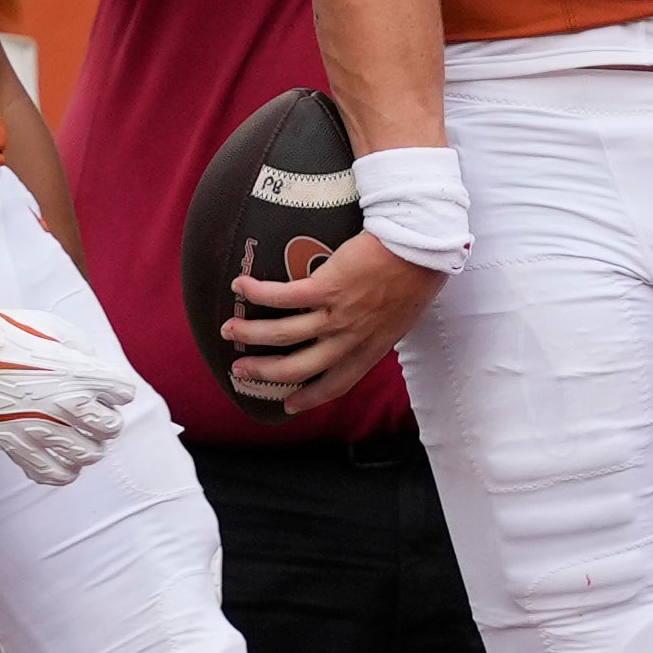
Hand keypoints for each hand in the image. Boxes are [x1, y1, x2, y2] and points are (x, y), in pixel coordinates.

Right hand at [0, 277, 141, 485]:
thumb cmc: (4, 333)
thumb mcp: (53, 327)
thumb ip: (82, 350)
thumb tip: (94, 368)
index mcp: (78, 371)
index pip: (123, 392)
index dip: (115, 389)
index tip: (103, 387)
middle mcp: (65, 403)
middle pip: (110, 428)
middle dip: (106, 421)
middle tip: (93, 415)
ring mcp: (41, 428)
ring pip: (88, 455)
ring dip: (88, 447)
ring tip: (77, 438)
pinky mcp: (17, 446)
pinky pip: (53, 474)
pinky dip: (63, 471)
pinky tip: (59, 459)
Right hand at [221, 229, 441, 413]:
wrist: (423, 247)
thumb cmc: (417, 275)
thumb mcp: (401, 316)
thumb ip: (377, 328)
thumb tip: (362, 325)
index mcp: (371, 349)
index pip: (337, 384)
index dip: (310, 397)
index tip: (289, 405)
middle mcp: (351, 338)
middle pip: (298, 367)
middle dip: (265, 372)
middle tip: (241, 370)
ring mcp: (338, 315)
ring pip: (284, 335)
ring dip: (251, 334)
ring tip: (230, 330)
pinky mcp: (327, 287)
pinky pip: (283, 296)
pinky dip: (258, 293)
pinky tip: (240, 286)